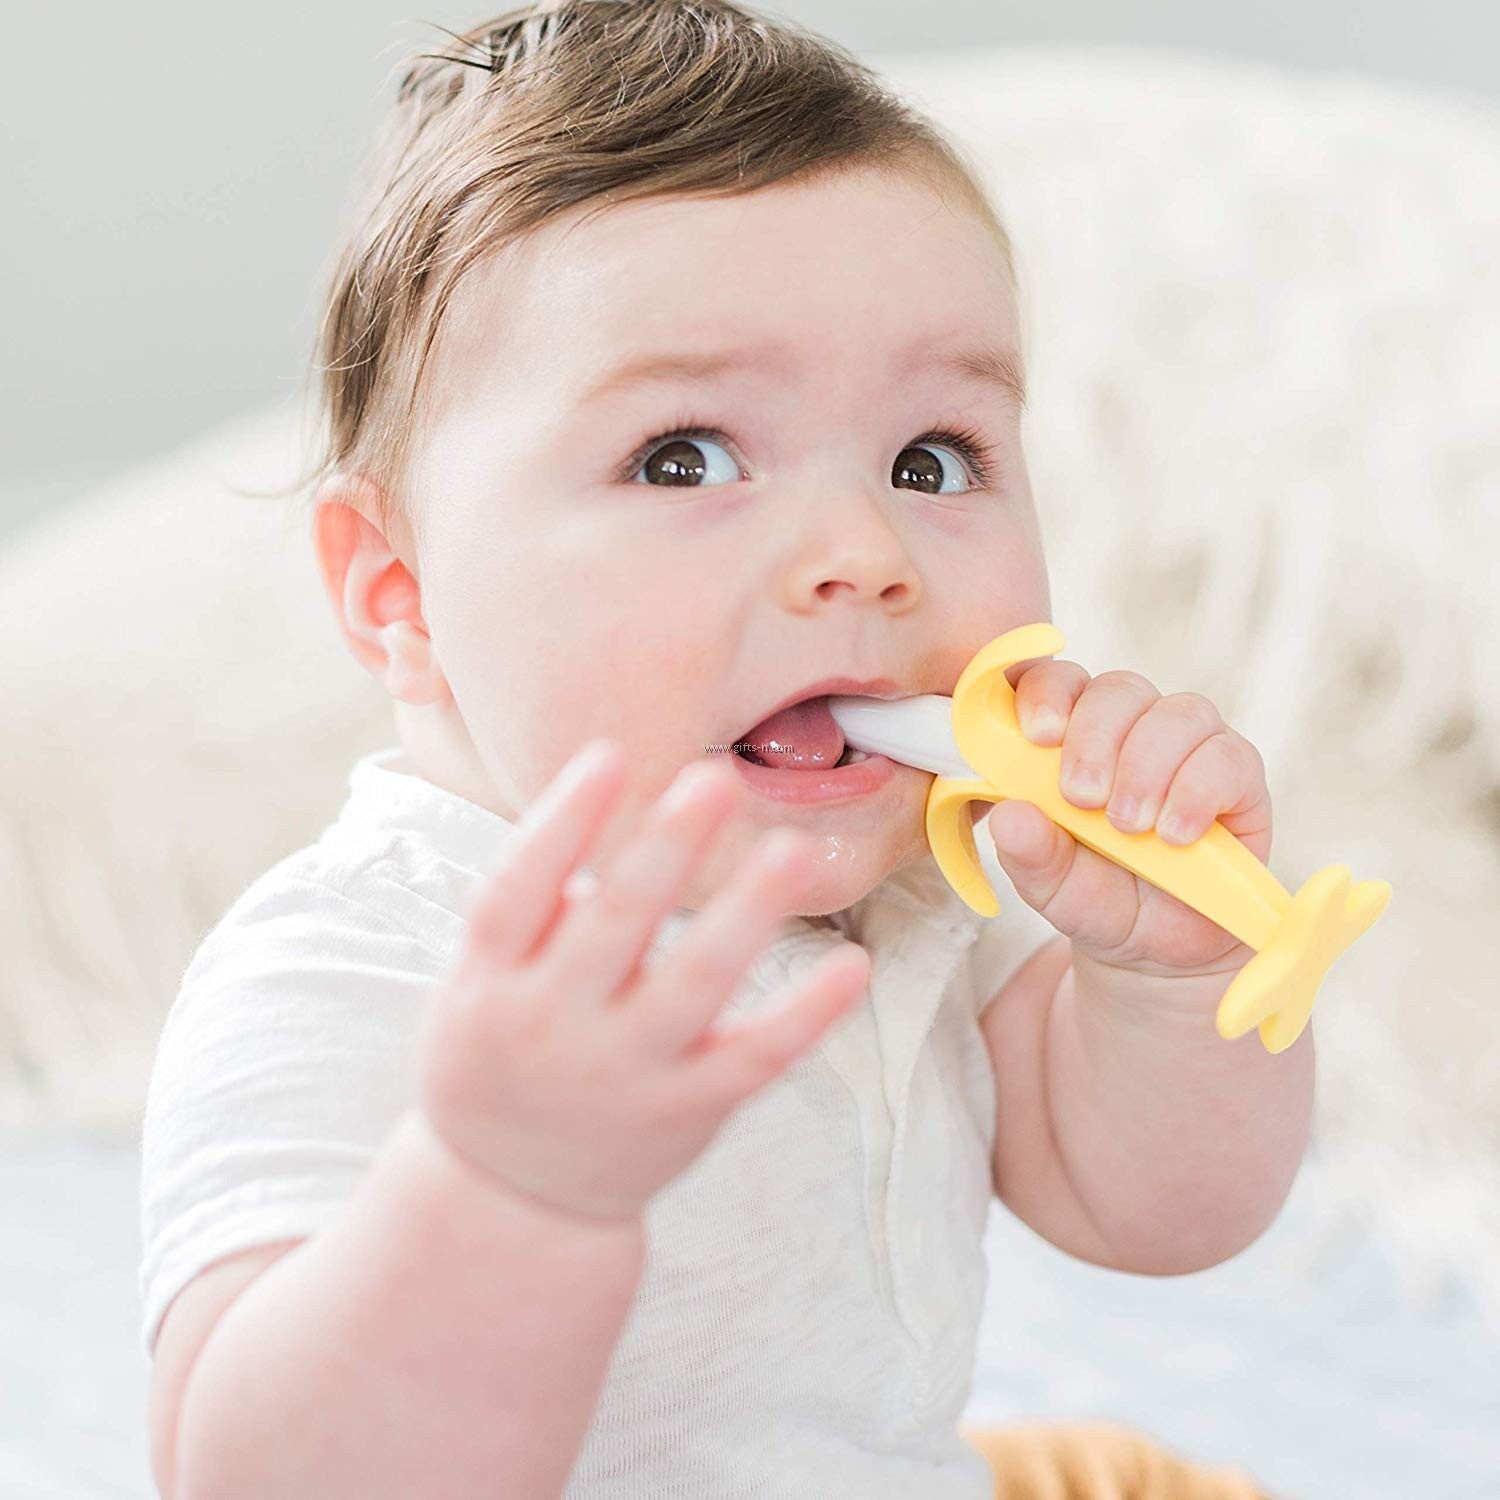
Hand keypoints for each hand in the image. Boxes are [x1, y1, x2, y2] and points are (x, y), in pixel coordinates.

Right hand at [416, 741, 870, 1225]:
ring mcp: (621, 1075)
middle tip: (717, 778)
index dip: (560, 823)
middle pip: (612, 926)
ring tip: (793, 849)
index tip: (610, 754)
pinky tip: (854, 966)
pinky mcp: (686, 1112)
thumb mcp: (475, 991)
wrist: (512, 1202)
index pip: (515, 892)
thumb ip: (527, 917)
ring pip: (694, 987)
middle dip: (667, 850)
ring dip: (746, 915)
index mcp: (486, 986)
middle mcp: (549, 1028)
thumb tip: (587, 823)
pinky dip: (806, 1013)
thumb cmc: (499, 1059)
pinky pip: (755, 1058)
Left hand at [985, 662, 1271, 979]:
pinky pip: (1227, 757)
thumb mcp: (1052, 886)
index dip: (1046, 694)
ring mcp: (1189, 746)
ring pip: (1178, 713)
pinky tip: (1174, 835)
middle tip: (1081, 798)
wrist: (1160, 948)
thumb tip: (1008, 816)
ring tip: (1129, 826)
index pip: (1058, 682)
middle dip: (1095, 738)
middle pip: (1119, 689)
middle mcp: (1133, 728)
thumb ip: (1029, 853)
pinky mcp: (1239, 776)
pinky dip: (1197, 792)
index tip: (1038, 735)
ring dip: (1147, 766)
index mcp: (1072, 735)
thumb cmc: (1096, 898)